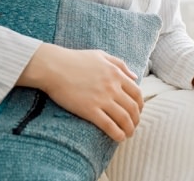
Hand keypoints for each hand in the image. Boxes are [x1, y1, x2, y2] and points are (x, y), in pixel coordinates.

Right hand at [18, 43, 142, 141]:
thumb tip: (135, 76)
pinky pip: (108, 125)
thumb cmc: (75, 60)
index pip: (137, 93)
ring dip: (129, 129)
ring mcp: (101, 99)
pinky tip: (119, 138)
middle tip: (134, 125)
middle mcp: (112, 87)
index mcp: (116, 74)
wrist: (53, 67)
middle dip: (136, 119)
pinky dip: (117, 133)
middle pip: (132, 107)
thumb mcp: (102, 55)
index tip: (138, 111)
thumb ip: (120, 64)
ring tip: (128, 134)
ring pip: (123, 118)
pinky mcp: (89, 110)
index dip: (140, 105)